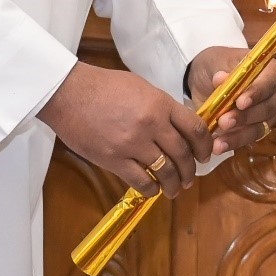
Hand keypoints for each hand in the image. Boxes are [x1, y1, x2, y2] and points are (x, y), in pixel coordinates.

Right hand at [42, 62, 215, 194]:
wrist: (69, 93)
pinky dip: (151, 188)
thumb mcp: (141, 87)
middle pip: (182, 154)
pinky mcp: (114, 159)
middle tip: (190, 178)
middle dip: (190, 170)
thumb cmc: (103, 86)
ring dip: (174, 183)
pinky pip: (140, 180)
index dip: (205, 146)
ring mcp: (133, 144)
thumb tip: (176, 125)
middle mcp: (152, 125)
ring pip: (165, 171)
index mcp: (161, 104)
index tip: (206, 156)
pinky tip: (153, 189)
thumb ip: (161, 107)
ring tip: (175, 189)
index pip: (195, 129)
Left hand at [185, 44, 275, 157]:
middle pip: (268, 107)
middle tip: (224, 122)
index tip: (240, 102)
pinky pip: (248, 139)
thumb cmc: (216, 66)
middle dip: (245, 117)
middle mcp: (275, 93)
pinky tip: (218, 146)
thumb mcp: (215, 63)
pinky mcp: (257, 129)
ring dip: (238, 135)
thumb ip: (220, 69)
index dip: (257, 92)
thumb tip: (221, 78)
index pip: (271, 80)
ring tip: (218, 141)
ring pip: (259, 127)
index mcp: (271, 70)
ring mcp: (268, 113)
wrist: (204, 81)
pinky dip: (233, 143)